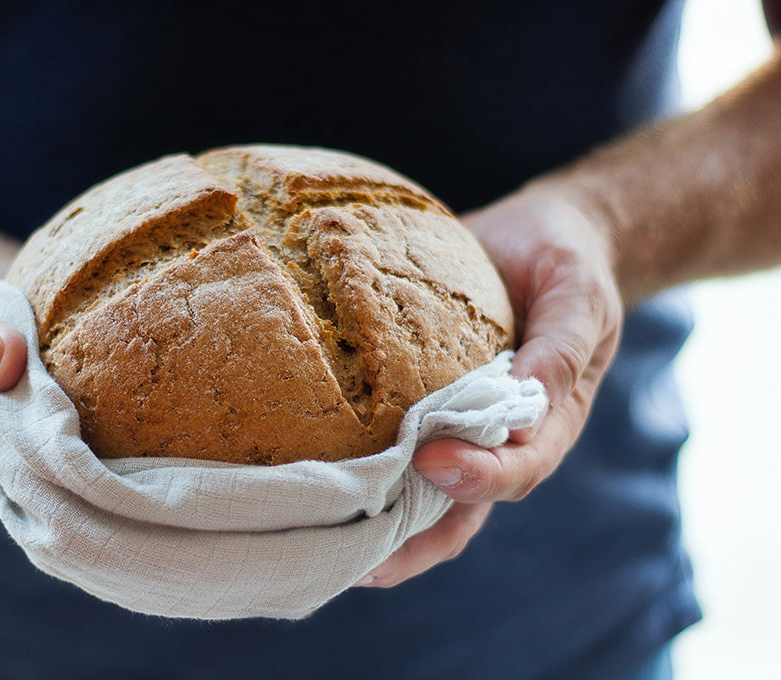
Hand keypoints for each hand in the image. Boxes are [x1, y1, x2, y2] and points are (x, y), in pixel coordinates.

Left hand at [356, 185, 623, 587]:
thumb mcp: (579, 293)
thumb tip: (530, 393)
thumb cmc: (566, 262)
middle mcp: (500, 437)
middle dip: (412, 542)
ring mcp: (458, 427)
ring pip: (420, 497)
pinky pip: (391, 448)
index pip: (519, 467)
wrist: (540, 237)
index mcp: (551, 419)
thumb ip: (562, 343)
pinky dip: (360, 473)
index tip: (431, 460)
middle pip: (461, 509)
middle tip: (359, 560)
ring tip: (321, 548)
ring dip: (378, 528)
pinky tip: (314, 488)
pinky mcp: (420, 403)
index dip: (479, 475)